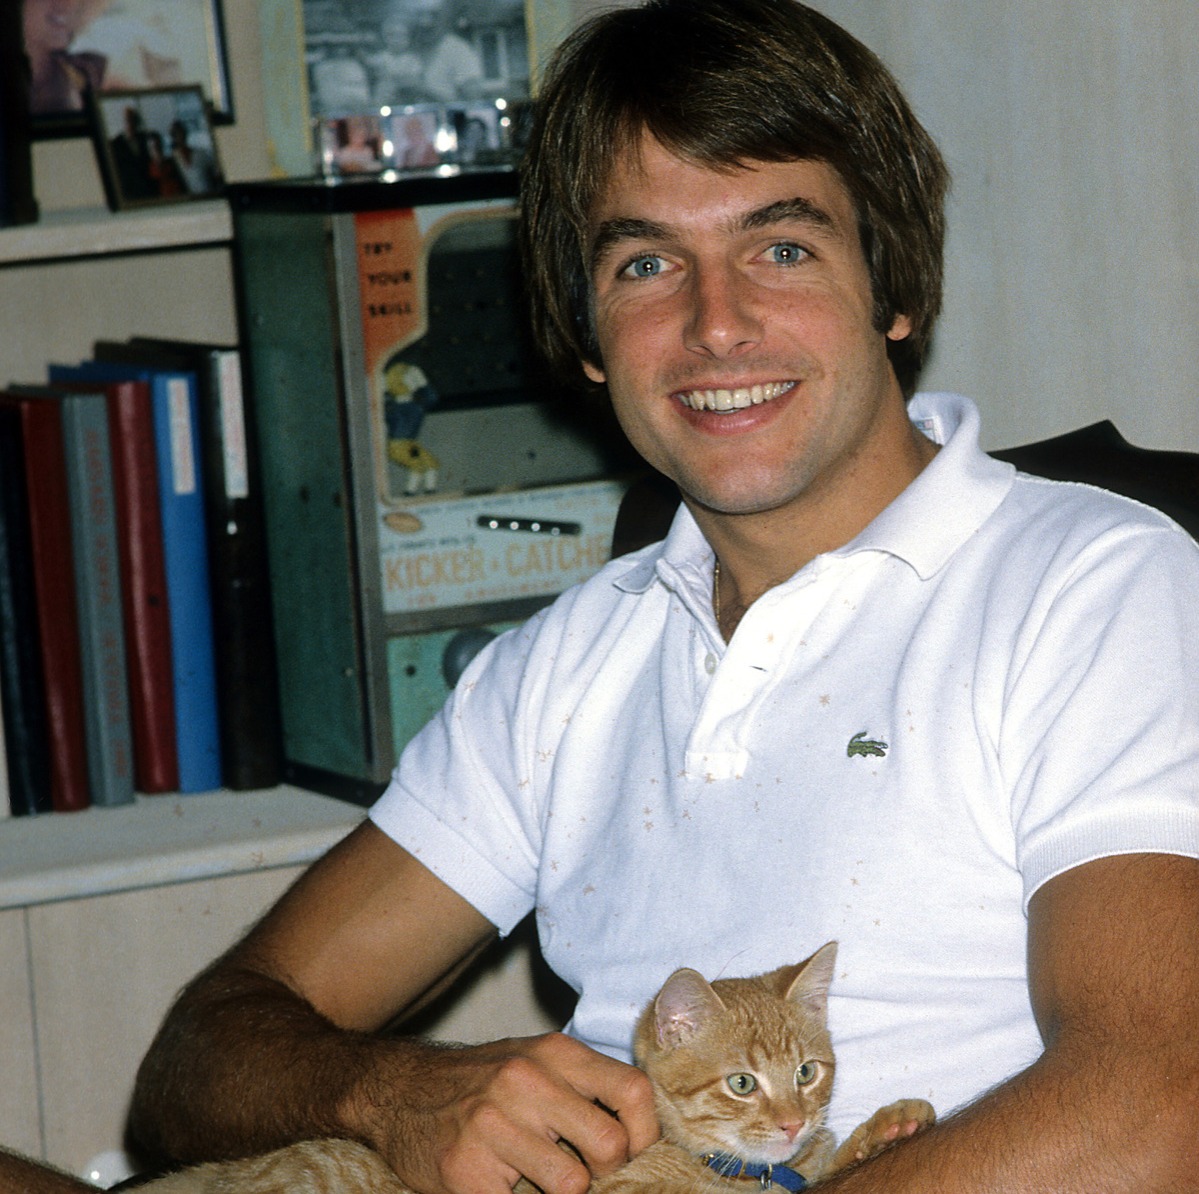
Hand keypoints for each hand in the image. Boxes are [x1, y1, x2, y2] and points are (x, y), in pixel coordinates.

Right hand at [366, 1032, 658, 1193]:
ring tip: (539, 1178)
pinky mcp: (465, 1168)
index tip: (636, 1155)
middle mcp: (527, 1081)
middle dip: (606, 1174)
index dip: (646, 1134)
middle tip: (585, 1175)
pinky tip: (502, 1182)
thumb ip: (582, 1088)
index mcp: (555, 1053)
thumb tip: (638, 1136)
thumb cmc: (482, 1082)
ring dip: (561, 1190)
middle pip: (610, 1147)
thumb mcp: (536, 1063)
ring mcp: (494, 1124)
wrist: (400, 1090)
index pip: (633, 1091)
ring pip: (571, 1184)